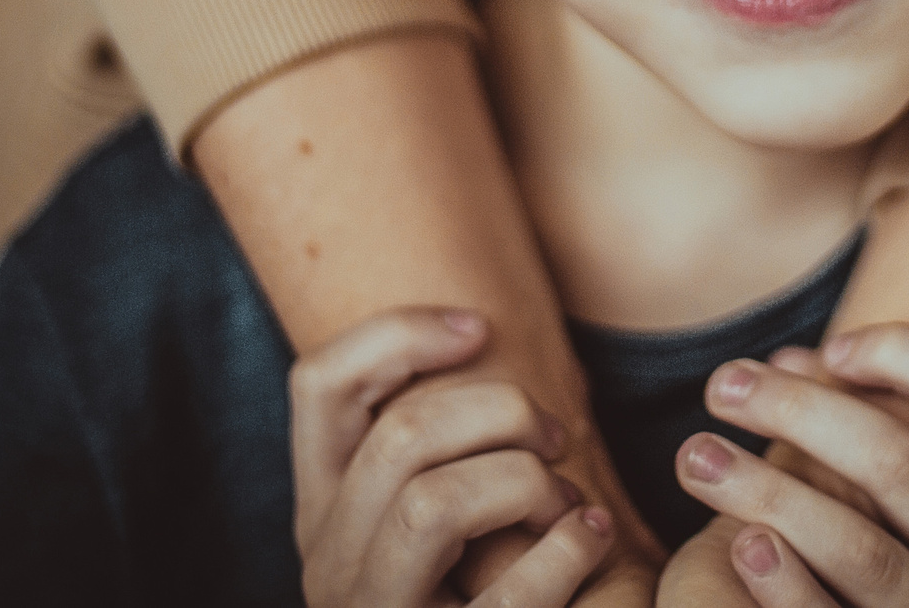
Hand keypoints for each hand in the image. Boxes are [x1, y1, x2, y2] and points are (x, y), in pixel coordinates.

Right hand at [289, 306, 617, 606]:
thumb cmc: (479, 594)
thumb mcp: (440, 524)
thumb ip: (439, 452)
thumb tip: (479, 337)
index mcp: (324, 515)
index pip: (318, 386)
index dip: (398, 334)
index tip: (481, 328)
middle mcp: (329, 569)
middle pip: (397, 437)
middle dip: (499, 411)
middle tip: (557, 435)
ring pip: (431, 505)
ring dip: (523, 482)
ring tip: (569, 502)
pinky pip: (502, 599)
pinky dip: (564, 553)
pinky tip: (590, 538)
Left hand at [672, 326, 908, 606]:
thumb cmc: (903, 561)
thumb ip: (861, 421)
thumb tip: (784, 364)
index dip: (905, 354)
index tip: (830, 350)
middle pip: (905, 464)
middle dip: (801, 412)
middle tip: (722, 385)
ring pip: (861, 551)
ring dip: (769, 494)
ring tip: (696, 458)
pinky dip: (785, 585)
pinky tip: (739, 543)